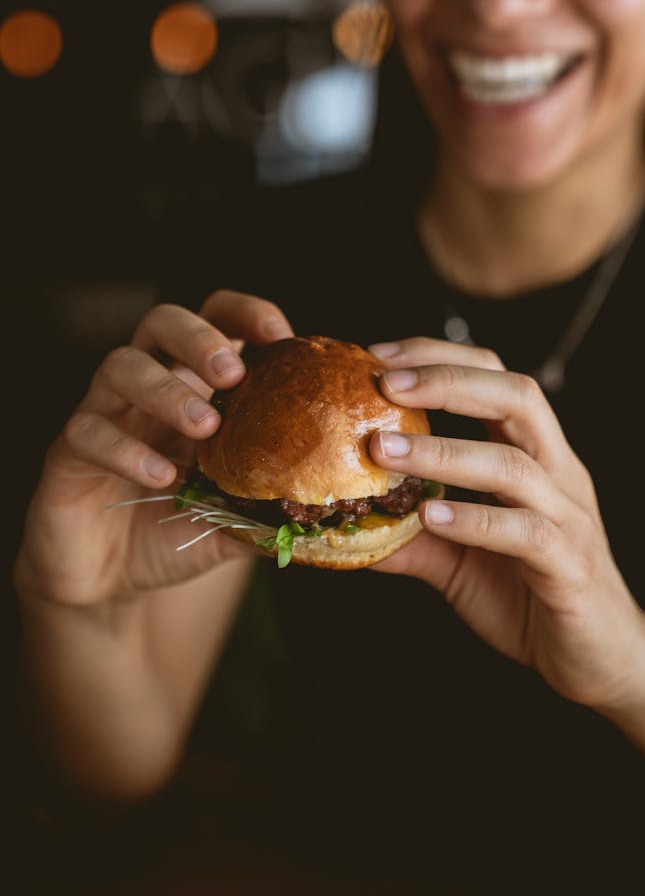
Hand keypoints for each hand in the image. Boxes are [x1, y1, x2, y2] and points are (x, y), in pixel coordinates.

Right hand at [15, 291, 292, 608]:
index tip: (280, 337)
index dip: (245, 314)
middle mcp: (148, 387)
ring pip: (121, 366)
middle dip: (200, 338)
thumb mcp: (235, 517)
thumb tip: (325, 508)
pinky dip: (127, 449)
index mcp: (194, 385)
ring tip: (205, 428)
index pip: (215, 319)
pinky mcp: (68, 452)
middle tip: (233, 374)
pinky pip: (88, 431)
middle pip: (162, 322)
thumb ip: (272, 503)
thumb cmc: (176, 531)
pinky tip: (163, 478)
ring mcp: (105, 413)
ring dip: (167, 390)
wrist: (112, 581)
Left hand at [368, 338, 644, 714]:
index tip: (379, 357)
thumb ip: (408, 535)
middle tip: (384, 380)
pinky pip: (526, 533)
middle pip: (517, 396)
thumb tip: (340, 524)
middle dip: (448, 379)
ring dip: (445, 451)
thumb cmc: (530, 597)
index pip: (496, 379)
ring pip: (514, 465)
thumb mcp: (457, 559)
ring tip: (384, 449)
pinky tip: (430, 515)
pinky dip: (476, 520)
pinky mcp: (571, 567)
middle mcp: (557, 474)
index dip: (441, 358)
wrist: (604, 658)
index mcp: (535, 457)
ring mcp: (569, 518)